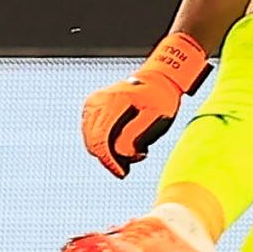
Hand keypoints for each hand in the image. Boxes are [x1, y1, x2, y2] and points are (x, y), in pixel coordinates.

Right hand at [79, 32, 208, 176]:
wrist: (158, 78)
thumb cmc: (161, 97)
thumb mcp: (156, 117)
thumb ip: (135, 137)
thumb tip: (119, 154)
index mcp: (112, 102)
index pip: (101, 141)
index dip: (110, 162)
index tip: (122, 173)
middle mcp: (97, 101)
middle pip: (94, 143)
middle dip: (112, 158)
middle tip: (134, 160)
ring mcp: (92, 103)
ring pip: (92, 141)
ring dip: (110, 151)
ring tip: (134, 147)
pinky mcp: (91, 107)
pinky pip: (93, 134)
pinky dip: (106, 143)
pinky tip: (124, 140)